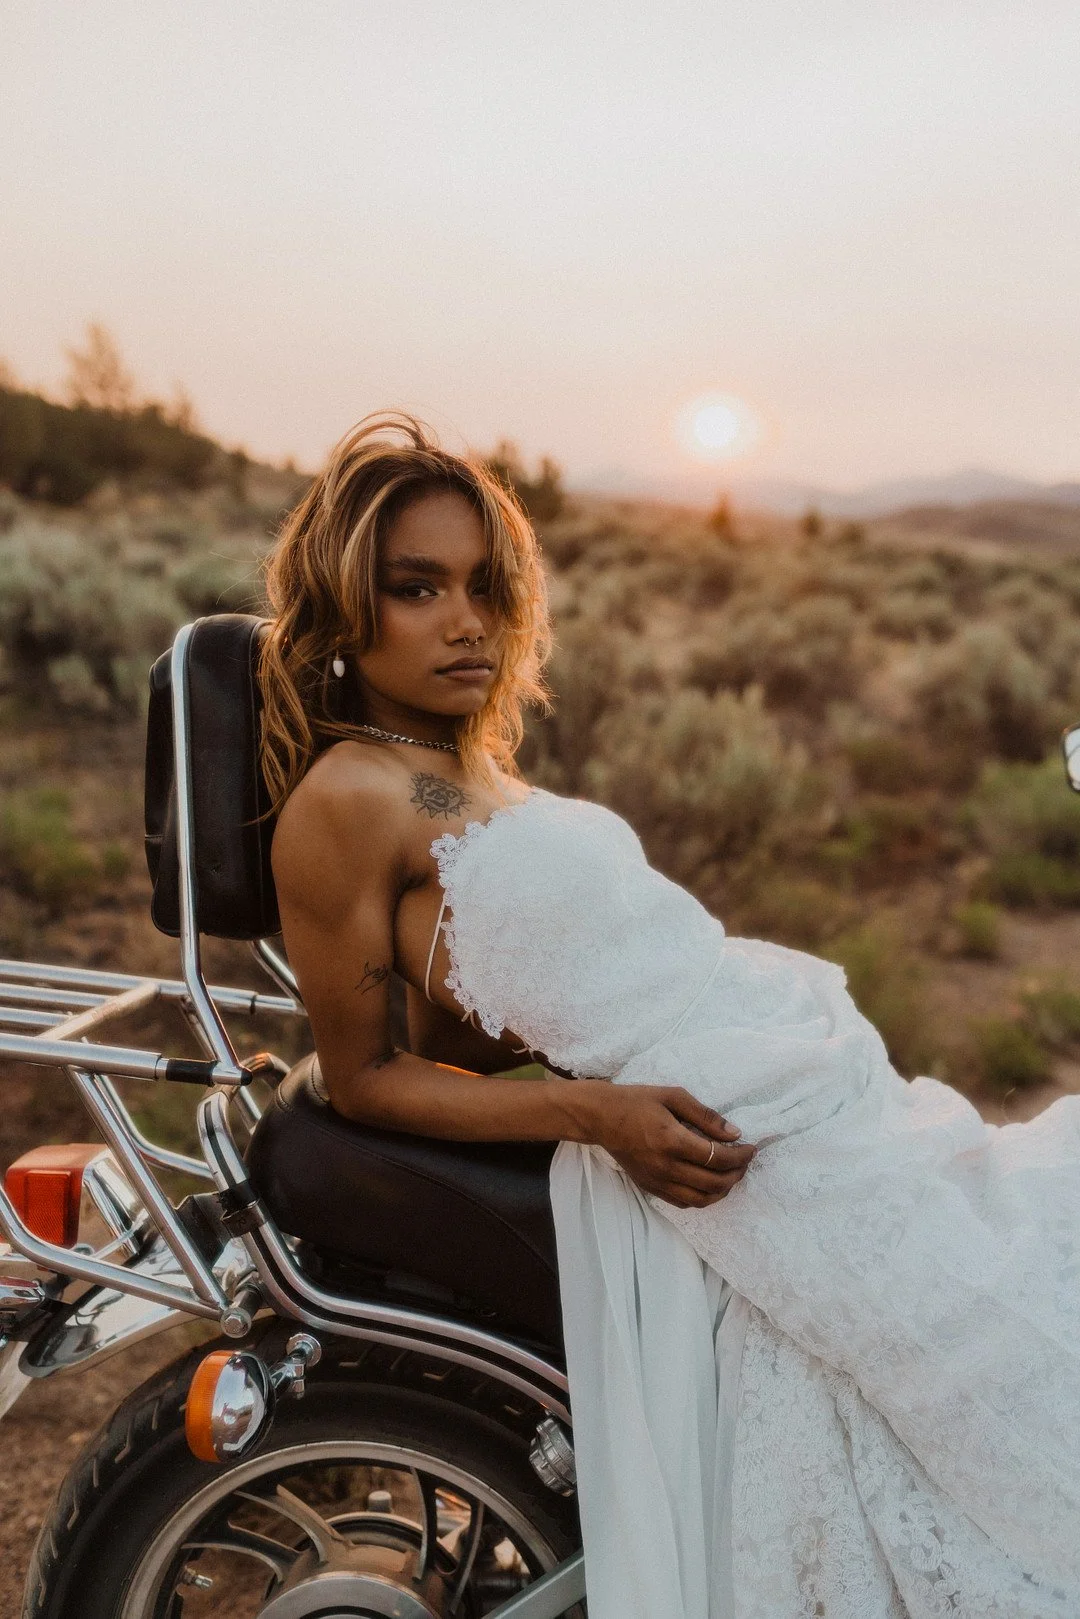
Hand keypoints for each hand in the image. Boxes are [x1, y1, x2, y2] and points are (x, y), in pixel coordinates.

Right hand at [591, 1084, 755, 1208]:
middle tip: (744, 1162)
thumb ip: (706, 1116)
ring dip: (723, 1190)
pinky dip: (702, 1197)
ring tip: (731, 1175)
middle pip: (714, 1183)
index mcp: (673, 1140)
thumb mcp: (674, 1096)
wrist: (601, 1118)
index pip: (718, 1157)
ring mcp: (658, 1181)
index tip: (750, 1148)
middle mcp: (666, 1166)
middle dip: (737, 1174)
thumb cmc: (637, 1101)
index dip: (740, 1156)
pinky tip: (708, 1183)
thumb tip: (734, 1133)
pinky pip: (684, 1202)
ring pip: (701, 1199)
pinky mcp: (651, 1187)